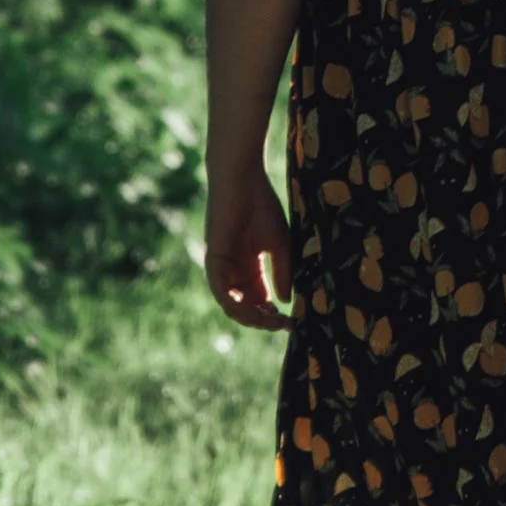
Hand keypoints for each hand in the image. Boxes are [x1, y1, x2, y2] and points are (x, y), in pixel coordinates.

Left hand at [205, 160, 294, 328]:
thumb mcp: (280, 244)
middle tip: (282, 325)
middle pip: (246, 306)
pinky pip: (220, 291)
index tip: (292, 321)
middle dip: (264, 320)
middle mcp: (233, 271)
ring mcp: (222, 267)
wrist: (241, 180)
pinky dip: (235, 305)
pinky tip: (253, 310)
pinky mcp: (213, 261)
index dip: (274, 314)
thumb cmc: (262, 205)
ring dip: (250, 317)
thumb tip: (285, 302)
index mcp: (249, 266)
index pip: (259, 299)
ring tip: (270, 321)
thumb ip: (282, 272)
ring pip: (232, 304)